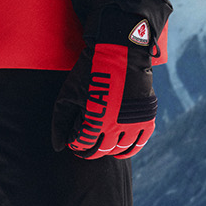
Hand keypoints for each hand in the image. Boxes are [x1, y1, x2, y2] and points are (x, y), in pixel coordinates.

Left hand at [52, 33, 157, 158]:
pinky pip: (139, 143)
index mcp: (95, 119)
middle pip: (100, 150)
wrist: (120, 54)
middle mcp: (116, 125)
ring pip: (120, 150)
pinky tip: (118, 147)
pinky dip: (128, 149)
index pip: (82, 144)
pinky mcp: (147, 119)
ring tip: (99, 146)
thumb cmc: (89, 73)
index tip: (72, 142)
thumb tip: (58, 146)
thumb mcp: (68, 94)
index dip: (74, 145)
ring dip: (107, 151)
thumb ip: (60, 122)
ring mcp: (134, 123)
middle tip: (84, 147)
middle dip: (89, 151)